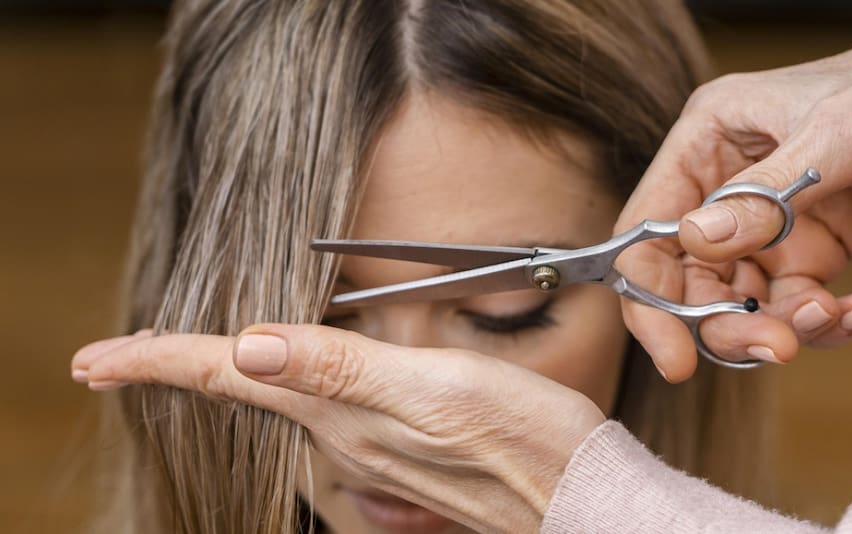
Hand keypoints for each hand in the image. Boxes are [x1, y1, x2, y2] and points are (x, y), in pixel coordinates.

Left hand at [71, 325, 605, 532]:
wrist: (575, 495)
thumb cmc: (521, 439)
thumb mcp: (436, 390)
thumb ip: (343, 369)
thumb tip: (251, 348)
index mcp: (342, 411)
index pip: (230, 378)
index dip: (160, 361)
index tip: (95, 359)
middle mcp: (343, 436)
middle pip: (239, 397)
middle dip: (178, 372)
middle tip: (120, 357)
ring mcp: (369, 450)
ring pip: (273, 409)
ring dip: (222, 381)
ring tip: (185, 360)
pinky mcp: (397, 453)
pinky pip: (316, 419)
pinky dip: (280, 395)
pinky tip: (285, 385)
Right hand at [617, 25, 851, 380]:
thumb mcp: (834, 135)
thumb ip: (763, 194)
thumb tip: (696, 243)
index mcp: (708, 142)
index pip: (650, 229)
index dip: (649, 296)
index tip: (673, 357)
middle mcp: (726, 187)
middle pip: (692, 279)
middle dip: (727, 324)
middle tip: (774, 349)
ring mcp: (770, 223)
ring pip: (743, 303)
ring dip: (781, 327)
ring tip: (829, 318)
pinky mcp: (813, 249)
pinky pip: (797, 303)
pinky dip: (823, 320)